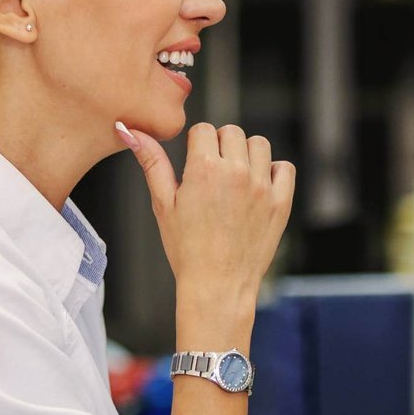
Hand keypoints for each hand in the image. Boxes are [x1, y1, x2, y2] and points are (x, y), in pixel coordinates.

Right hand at [119, 121, 294, 324]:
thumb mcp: (163, 204)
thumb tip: (129, 130)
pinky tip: (258, 187)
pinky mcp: (281, 202)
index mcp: (204, 169)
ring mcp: (262, 186)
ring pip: (259, 144)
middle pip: (232, 132)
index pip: (204, 129)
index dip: (197, 143)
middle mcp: (236, 172)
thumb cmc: (186, 249)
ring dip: (247, 154)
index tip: (195, 162)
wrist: (218, 285)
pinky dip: (273, 171)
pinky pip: (284, 167)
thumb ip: (152, 162)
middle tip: (213, 172)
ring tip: (235, 178)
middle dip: (221, 145)